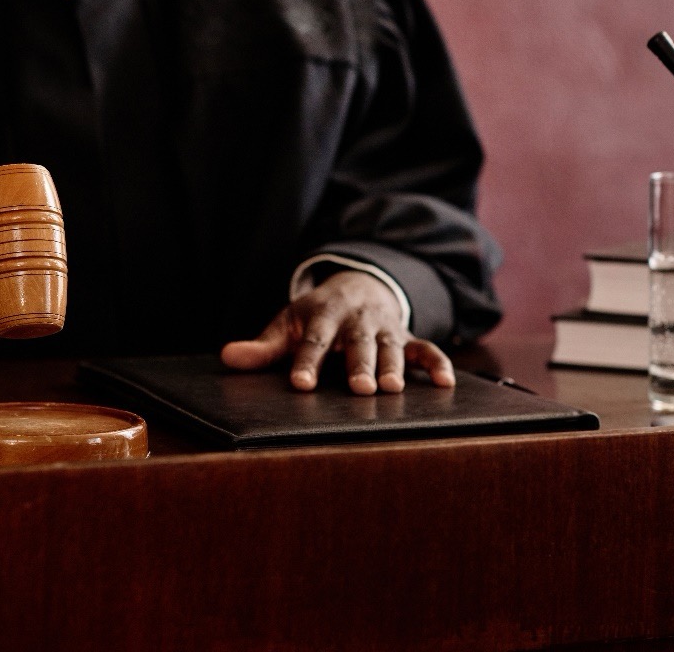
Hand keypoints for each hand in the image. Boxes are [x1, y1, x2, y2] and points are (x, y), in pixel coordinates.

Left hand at [220, 270, 455, 394]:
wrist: (357, 283)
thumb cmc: (316, 314)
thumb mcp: (288, 323)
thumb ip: (262, 346)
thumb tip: (228, 358)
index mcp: (323, 314)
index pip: (313, 340)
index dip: (307, 362)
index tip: (301, 384)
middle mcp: (356, 320)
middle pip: (357, 343)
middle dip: (359, 364)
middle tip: (360, 388)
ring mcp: (384, 327)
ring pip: (390, 346)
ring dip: (392, 366)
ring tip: (392, 389)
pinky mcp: (406, 336)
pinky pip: (425, 348)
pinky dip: (437, 363)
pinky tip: (445, 383)